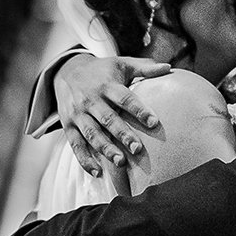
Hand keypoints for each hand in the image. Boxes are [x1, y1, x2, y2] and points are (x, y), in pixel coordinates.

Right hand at [55, 52, 168, 174]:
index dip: (139, 110)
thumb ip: (144, 68)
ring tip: (121, 162)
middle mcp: (91, 100)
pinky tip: (98, 172)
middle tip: (138, 148)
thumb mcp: (121, 63)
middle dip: (122, 134)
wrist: (66, 71)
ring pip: (91, 133)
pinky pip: (76, 145)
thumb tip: (169, 67)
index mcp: (106, 85)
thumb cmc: (101, 70)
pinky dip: (85, 159)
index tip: (154, 122)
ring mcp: (78, 114)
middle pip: (108, 118)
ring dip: (105, 149)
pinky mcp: (68, 126)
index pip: (125, 98)